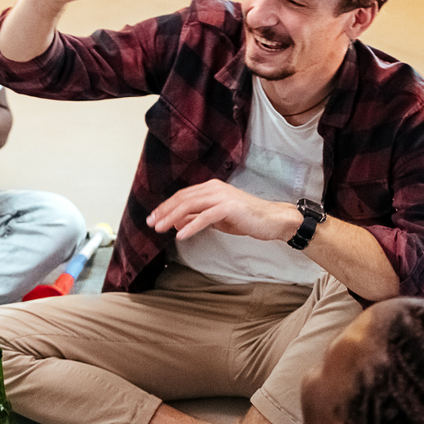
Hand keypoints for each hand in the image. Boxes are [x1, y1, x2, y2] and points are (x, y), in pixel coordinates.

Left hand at [148, 180, 301, 242]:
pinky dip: (191, 226)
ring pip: (190, 205)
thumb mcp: (216, 219)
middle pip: (182, 199)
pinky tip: (180, 235)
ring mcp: (222, 196)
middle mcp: (214, 188)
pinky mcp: (229, 207)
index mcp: (210, 188)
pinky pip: (205, 217)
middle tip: (151, 223)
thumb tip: (175, 222)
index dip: (166, 206)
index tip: (153, 217)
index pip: (182, 195)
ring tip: (160, 228)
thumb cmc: (246, 218)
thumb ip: (197, 218)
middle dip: (164, 211)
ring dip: (172, 217)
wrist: (272, 220)